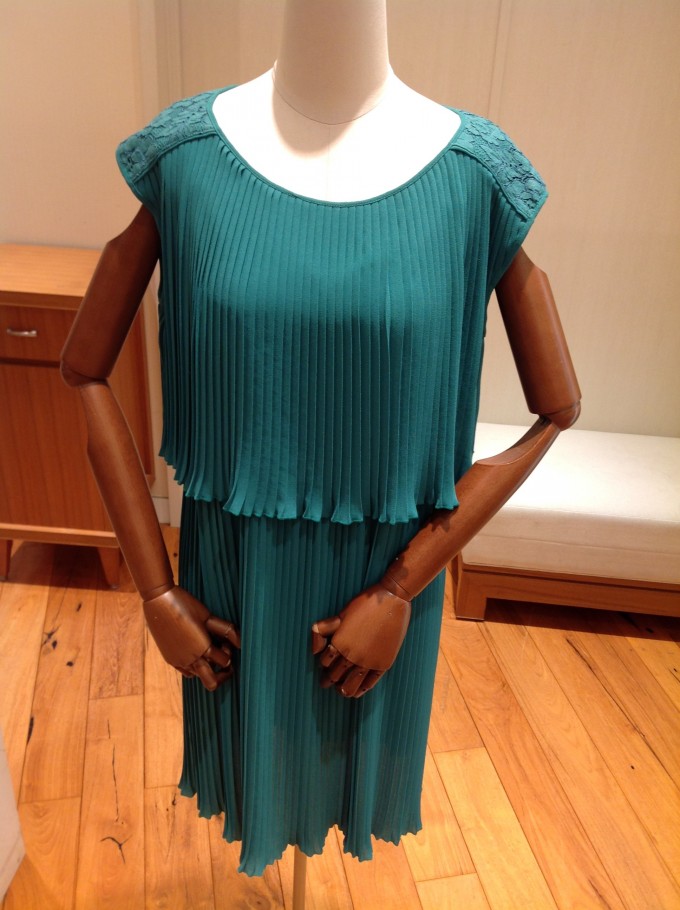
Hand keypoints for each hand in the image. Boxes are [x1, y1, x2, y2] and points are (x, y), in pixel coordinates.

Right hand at [143, 586, 240, 690]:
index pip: (224, 661)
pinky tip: (197, 651)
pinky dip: (195, 667)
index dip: (229, 651)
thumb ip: (226, 630)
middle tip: (226, 662)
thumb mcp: (208, 616)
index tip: (226, 641)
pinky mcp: (170, 659)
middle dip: (223, 675)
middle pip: (212, 682)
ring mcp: (179, 661)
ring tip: (208, 650)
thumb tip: (241, 642)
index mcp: (202, 648)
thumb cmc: (186, 605)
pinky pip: (187, 672)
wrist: (158, 602)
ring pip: (199, 677)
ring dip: (208, 668)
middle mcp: (191, 659)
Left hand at [311, 583, 410, 697]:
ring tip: (340, 690)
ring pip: (350, 685)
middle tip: (326, 683)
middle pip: (335, 675)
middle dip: (329, 680)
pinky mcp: (383, 664)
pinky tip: (357, 692)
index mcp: (339, 644)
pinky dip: (361, 689)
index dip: (323, 664)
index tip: (324, 666)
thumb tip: (315, 650)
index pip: (325, 662)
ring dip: (343, 689)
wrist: (391, 601)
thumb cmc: (364, 604)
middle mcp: (352, 657)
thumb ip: (323, 630)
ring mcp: (368, 662)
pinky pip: (369, 683)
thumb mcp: (340, 614)